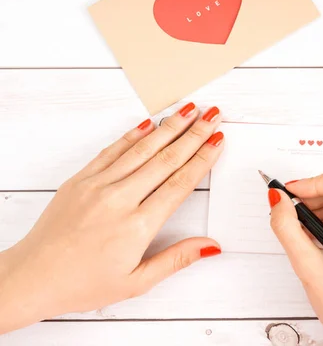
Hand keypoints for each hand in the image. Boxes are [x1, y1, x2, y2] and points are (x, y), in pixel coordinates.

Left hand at [0, 103, 223, 332]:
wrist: (32, 277)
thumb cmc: (82, 283)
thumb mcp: (136, 282)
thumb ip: (176, 259)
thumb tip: (210, 245)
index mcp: (137, 226)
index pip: (179, 184)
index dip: (202, 159)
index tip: (218, 141)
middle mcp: (119, 199)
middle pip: (166, 159)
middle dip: (194, 134)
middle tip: (213, 115)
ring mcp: (97, 185)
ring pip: (141, 149)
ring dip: (169, 127)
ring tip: (189, 110)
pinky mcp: (81, 180)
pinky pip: (112, 150)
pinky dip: (133, 135)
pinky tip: (149, 123)